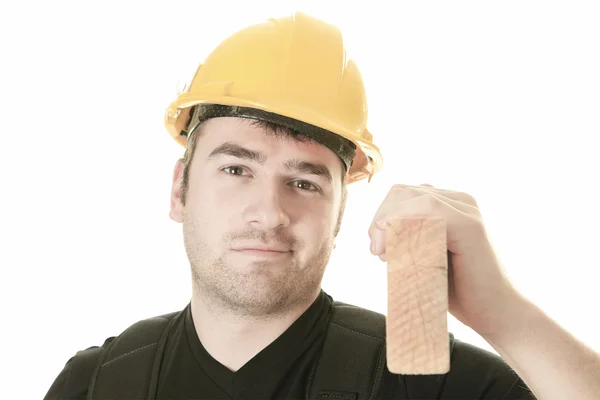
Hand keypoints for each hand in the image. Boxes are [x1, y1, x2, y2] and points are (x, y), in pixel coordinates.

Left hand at [368, 184, 519, 337]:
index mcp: (448, 205)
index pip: (401, 194)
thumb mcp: (423, 258)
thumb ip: (406, 238)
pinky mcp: (470, 225)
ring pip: (411, 199)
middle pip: (402, 192)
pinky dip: (406, 229)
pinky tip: (397, 253)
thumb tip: (376, 228)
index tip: (376, 249)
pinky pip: (429, 211)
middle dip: (381, 220)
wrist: (496, 316)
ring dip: (390, 225)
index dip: (381, 217)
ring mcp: (467, 210)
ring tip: (385, 255)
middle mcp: (459, 201)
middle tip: (377, 252)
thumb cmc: (459, 291)